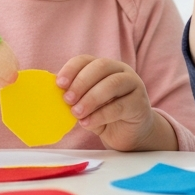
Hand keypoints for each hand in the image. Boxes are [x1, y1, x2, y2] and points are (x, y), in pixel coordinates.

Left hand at [56, 56, 175, 150]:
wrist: (130, 134)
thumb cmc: (105, 116)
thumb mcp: (86, 105)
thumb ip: (75, 98)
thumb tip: (55, 95)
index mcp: (104, 67)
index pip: (86, 60)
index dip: (71, 69)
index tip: (59, 84)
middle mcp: (121, 71)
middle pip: (101, 67)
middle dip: (81, 82)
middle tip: (68, 99)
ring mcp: (134, 85)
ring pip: (112, 84)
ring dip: (91, 98)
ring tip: (77, 113)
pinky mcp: (140, 103)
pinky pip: (120, 106)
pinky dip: (101, 115)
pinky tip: (88, 123)